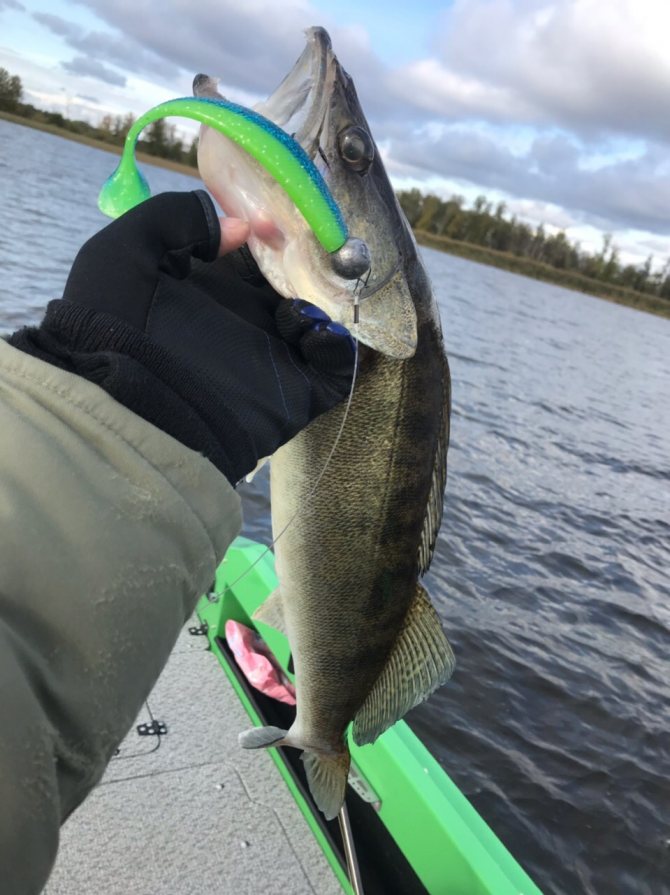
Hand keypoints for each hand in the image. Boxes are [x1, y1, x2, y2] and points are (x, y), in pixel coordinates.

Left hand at [11, 191, 355, 483]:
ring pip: (319, 321)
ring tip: (298, 301)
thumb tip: (236, 227)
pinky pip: (335, 369)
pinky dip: (336, 346)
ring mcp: (272, 357)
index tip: (272, 222)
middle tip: (312, 251)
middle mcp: (245, 319)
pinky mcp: (293, 393)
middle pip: (293, 283)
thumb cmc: (114, 327)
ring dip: (321, 302)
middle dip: (308, 263)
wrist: (125, 411)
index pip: (254, 253)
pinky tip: (312, 330)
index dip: (268, 233)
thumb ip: (173, 218)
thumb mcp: (123, 251)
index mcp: (210, 288)